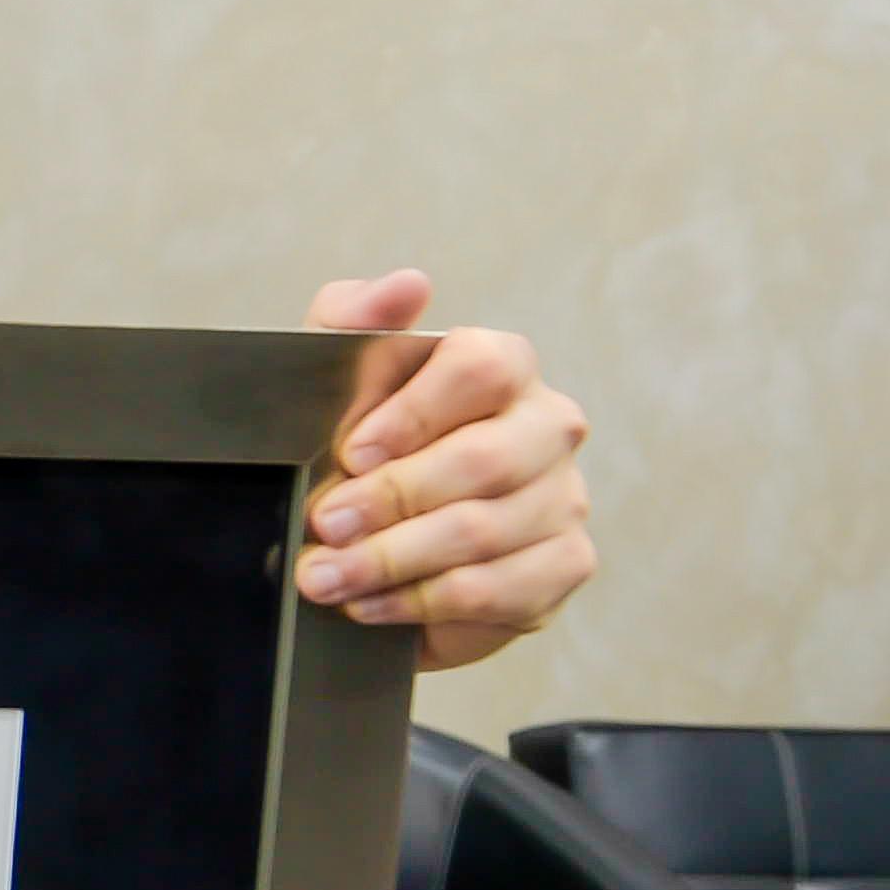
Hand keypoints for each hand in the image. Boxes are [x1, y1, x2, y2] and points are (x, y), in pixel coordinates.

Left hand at [294, 272, 594, 671]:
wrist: (364, 546)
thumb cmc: (355, 452)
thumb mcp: (329, 382)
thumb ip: (352, 321)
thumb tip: (407, 285)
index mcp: (502, 366)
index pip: (483, 366)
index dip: (414, 412)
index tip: (351, 452)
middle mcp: (547, 426)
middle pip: (485, 458)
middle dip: (393, 499)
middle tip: (325, 525)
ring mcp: (564, 498)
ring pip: (485, 531)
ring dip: (392, 560)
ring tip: (327, 576)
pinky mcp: (563, 565)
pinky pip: (500, 590)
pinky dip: (423, 602)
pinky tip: (370, 604)